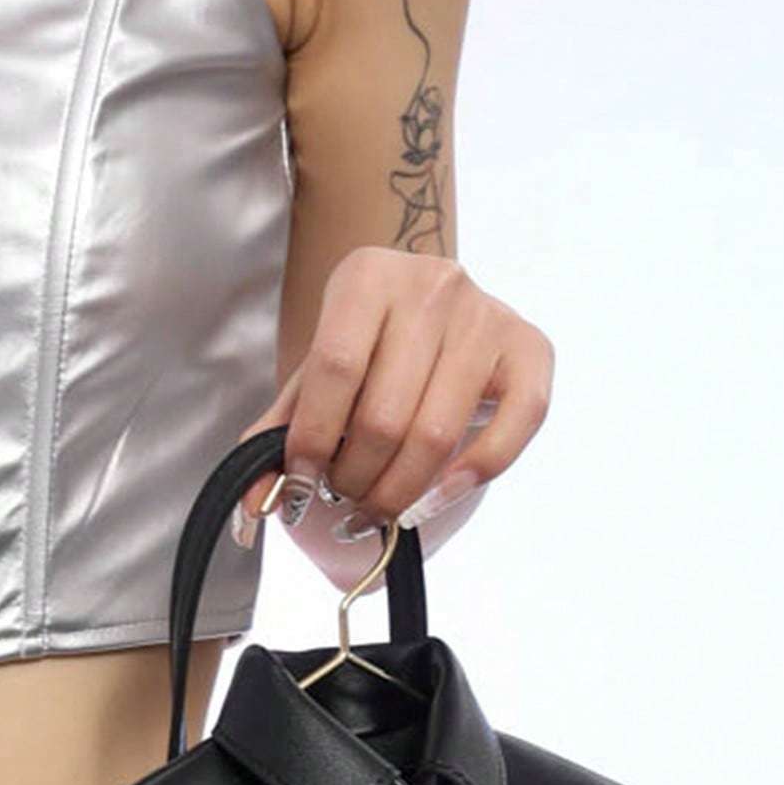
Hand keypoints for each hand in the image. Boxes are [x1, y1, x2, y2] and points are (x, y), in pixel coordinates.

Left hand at [231, 247, 553, 587]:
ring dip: (399, 492)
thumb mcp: (314, 378)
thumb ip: (278, 435)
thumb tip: (254, 506)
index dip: (314, 441)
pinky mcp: (530, 348)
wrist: (428, 305)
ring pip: (438, 435)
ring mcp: (487, 315)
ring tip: (376, 507)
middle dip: (356, 479)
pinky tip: (432, 501)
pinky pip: (513, 426)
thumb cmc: (365, 350)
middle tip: (344, 501)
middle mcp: (433, 285)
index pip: (335, 370)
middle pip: (386, 416)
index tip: (302, 486)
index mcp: (368, 277)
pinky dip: (471, 477)